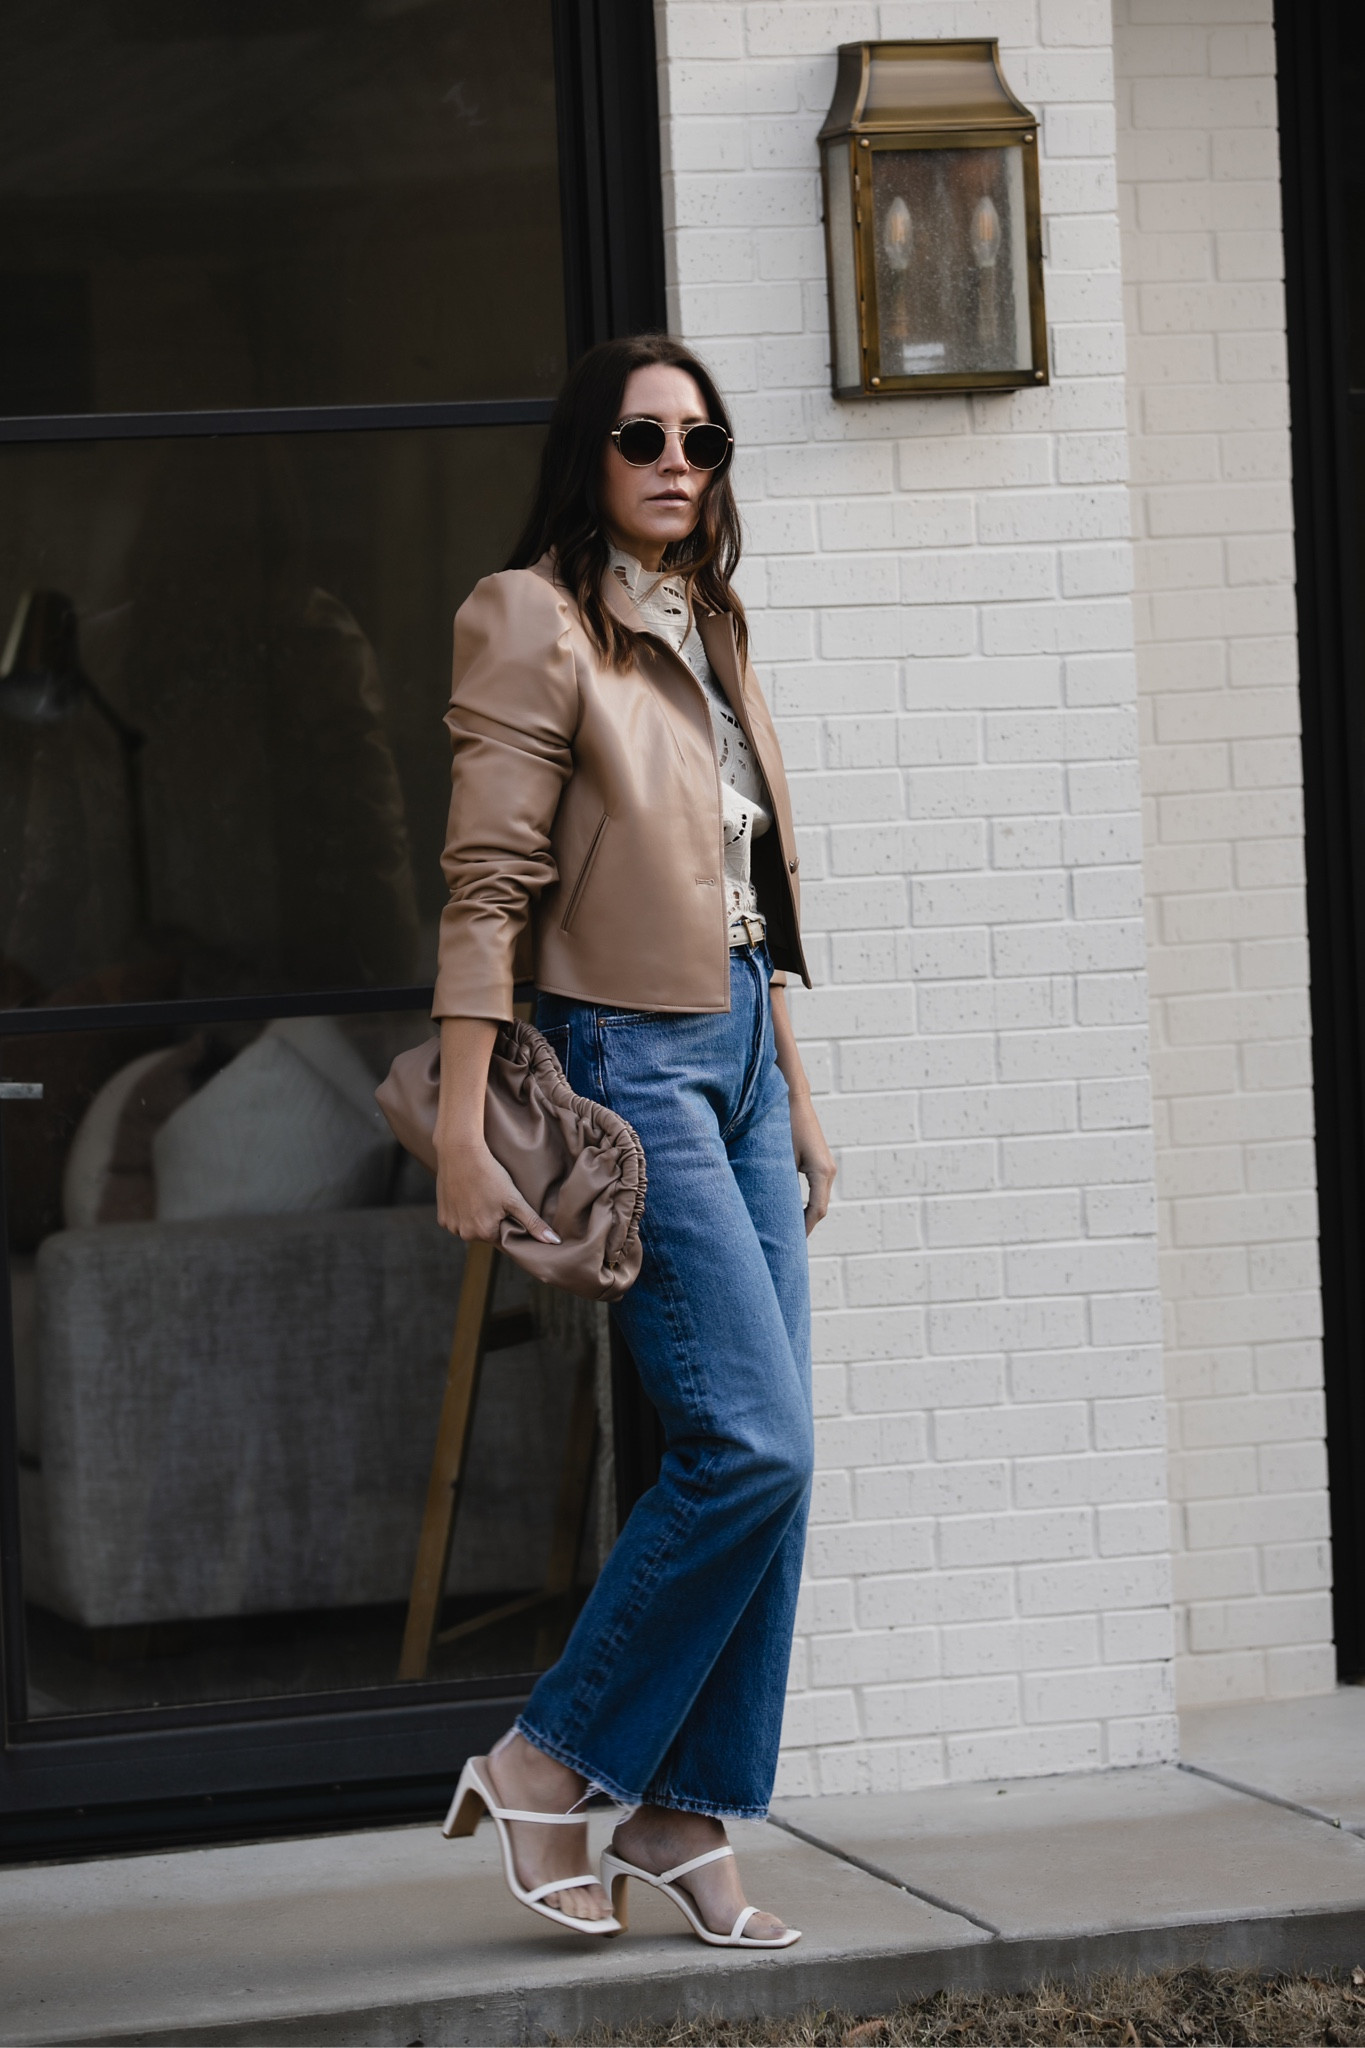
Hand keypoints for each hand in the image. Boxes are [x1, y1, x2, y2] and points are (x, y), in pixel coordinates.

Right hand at [435, 1133, 559, 1246]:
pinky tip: (468, 1196)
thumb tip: (554, 1243)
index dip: (508, 1223)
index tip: (508, 1208)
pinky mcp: (441, 1216)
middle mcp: (465, 1235)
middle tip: (495, 1198)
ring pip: (471, 1227)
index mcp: (485, 1233)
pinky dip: (462, 1212)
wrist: (460, 1152)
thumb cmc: (490, 1174)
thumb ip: (533, 1222)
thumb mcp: (514, 1199)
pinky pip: (457, 1220)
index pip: (504, 1238)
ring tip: (482, 1195)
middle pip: (486, 1233)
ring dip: (477, 1217)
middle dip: (492, 1221)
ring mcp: (451, 1226)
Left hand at [789, 1093, 835, 1236]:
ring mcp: (827, 1166)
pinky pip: (817, 1189)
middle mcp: (829, 1170)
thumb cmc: (784, 1125)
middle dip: (806, 1226)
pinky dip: (807, 1203)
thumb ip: (781, 1183)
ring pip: (819, 1199)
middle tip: (790, 1245)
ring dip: (807, 1215)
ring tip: (791, 1231)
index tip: (793, 1244)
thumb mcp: (780, 1157)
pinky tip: (794, 1211)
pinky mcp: (821, 1162)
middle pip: (820, 1208)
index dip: (805, 1228)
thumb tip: (773, 1208)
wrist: (793, 1099)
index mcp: (822, 1171)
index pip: (817, 1210)